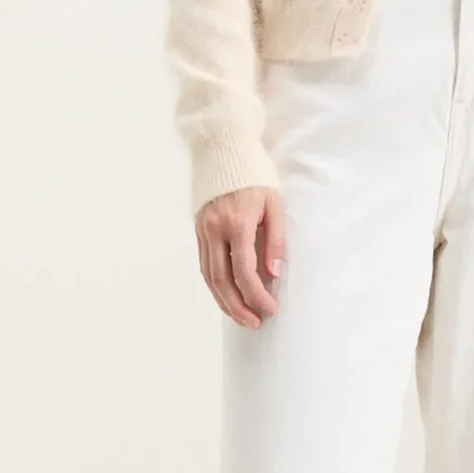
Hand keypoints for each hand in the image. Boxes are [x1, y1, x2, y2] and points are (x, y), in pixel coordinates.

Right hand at [195, 184, 285, 326]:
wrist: (224, 149)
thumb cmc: (255, 175)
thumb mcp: (274, 203)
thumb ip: (275, 240)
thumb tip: (273, 274)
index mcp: (237, 222)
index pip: (244, 270)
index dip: (257, 295)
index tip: (270, 309)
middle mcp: (215, 229)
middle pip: (222, 279)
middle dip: (238, 306)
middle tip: (255, 323)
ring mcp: (203, 230)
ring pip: (209, 276)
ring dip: (224, 301)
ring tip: (241, 318)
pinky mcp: (198, 230)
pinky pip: (204, 264)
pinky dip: (215, 285)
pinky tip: (227, 297)